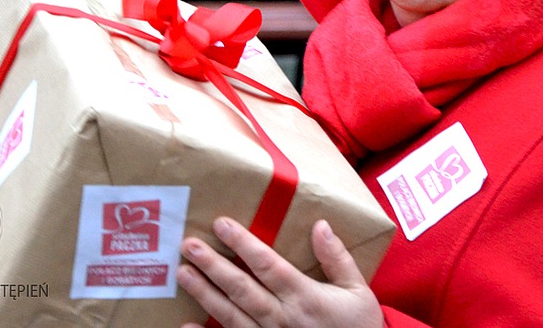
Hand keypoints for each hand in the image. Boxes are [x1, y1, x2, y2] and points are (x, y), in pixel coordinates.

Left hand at [177, 217, 382, 327]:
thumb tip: (320, 225)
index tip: (221, 224)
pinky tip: (187, 325)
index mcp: (305, 297)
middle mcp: (282, 318)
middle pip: (241, 289)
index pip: (267, 265)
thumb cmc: (359, 326)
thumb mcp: (357, 290)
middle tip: (188, 245)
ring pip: (231, 315)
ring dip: (204, 293)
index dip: (243, 244)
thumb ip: (337, 258)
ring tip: (183, 272)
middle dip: (213, 265)